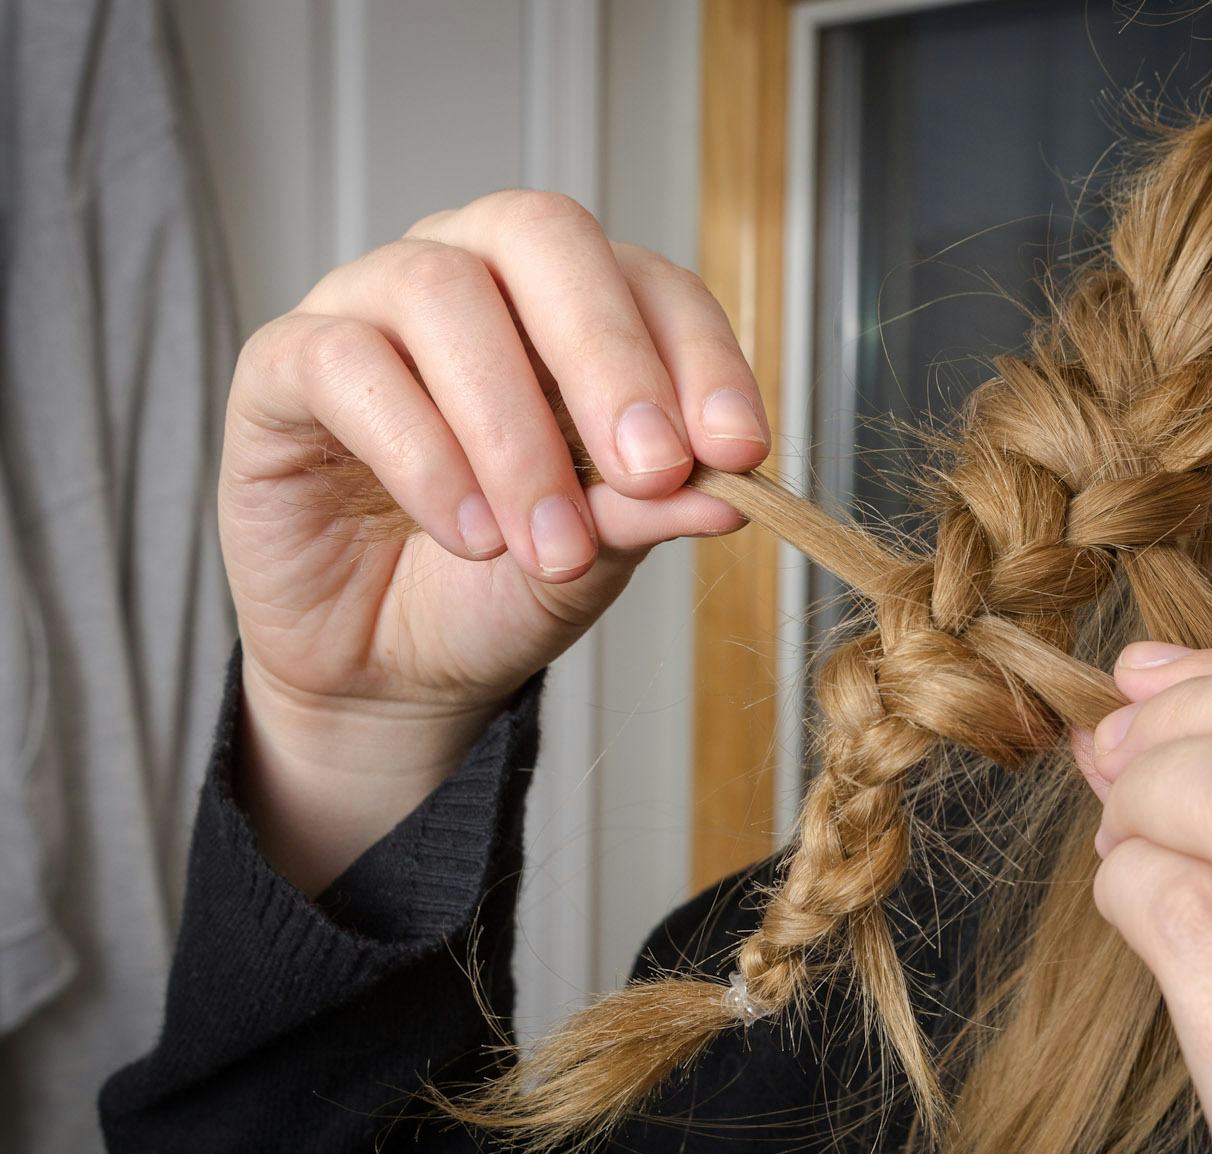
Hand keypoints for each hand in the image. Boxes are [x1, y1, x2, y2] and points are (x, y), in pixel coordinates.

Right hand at [221, 189, 767, 889]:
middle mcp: (470, 272)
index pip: (649, 282)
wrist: (392, 667)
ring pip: (441, 295)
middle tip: (652, 469)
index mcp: (567, 301)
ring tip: (548, 545)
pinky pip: (345, 364)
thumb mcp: (599, 552)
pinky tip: (466, 534)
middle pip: (541, 235)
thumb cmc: (502, 584)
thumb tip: (731, 489)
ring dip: (512, 429)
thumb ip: (653, 506)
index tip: (738, 452)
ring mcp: (367, 305)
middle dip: (609, 354)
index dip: (702, 357)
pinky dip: (421, 454)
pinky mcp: (281, 366)